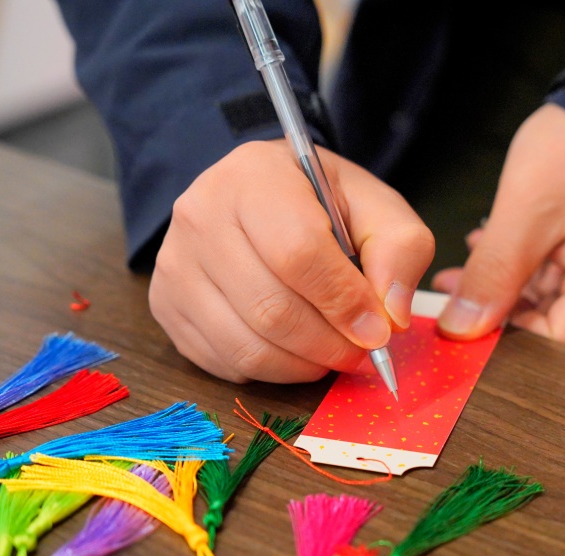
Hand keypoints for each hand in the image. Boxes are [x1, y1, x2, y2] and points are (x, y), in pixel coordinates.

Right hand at [151, 140, 433, 382]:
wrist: (259, 199)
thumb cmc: (321, 204)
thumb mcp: (375, 208)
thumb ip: (400, 252)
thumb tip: (392, 316)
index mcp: (254, 175)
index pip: (297, 253)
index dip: (343, 302)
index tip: (377, 330)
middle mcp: (200, 214)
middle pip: (270, 308)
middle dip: (328, 344)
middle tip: (361, 352)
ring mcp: (174, 262)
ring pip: (245, 345)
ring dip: (302, 365)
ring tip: (332, 354)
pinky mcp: (164, 304)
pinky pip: (222, 362)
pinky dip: (269, 371)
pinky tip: (294, 351)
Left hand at [432, 103, 564, 351]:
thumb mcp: (526, 211)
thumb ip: (491, 277)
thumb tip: (461, 328)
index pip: (557, 346)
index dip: (501, 341)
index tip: (457, 326)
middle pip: (558, 335)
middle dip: (502, 316)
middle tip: (454, 293)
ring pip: (558, 314)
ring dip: (511, 295)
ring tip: (468, 267)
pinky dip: (531, 280)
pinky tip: (496, 258)